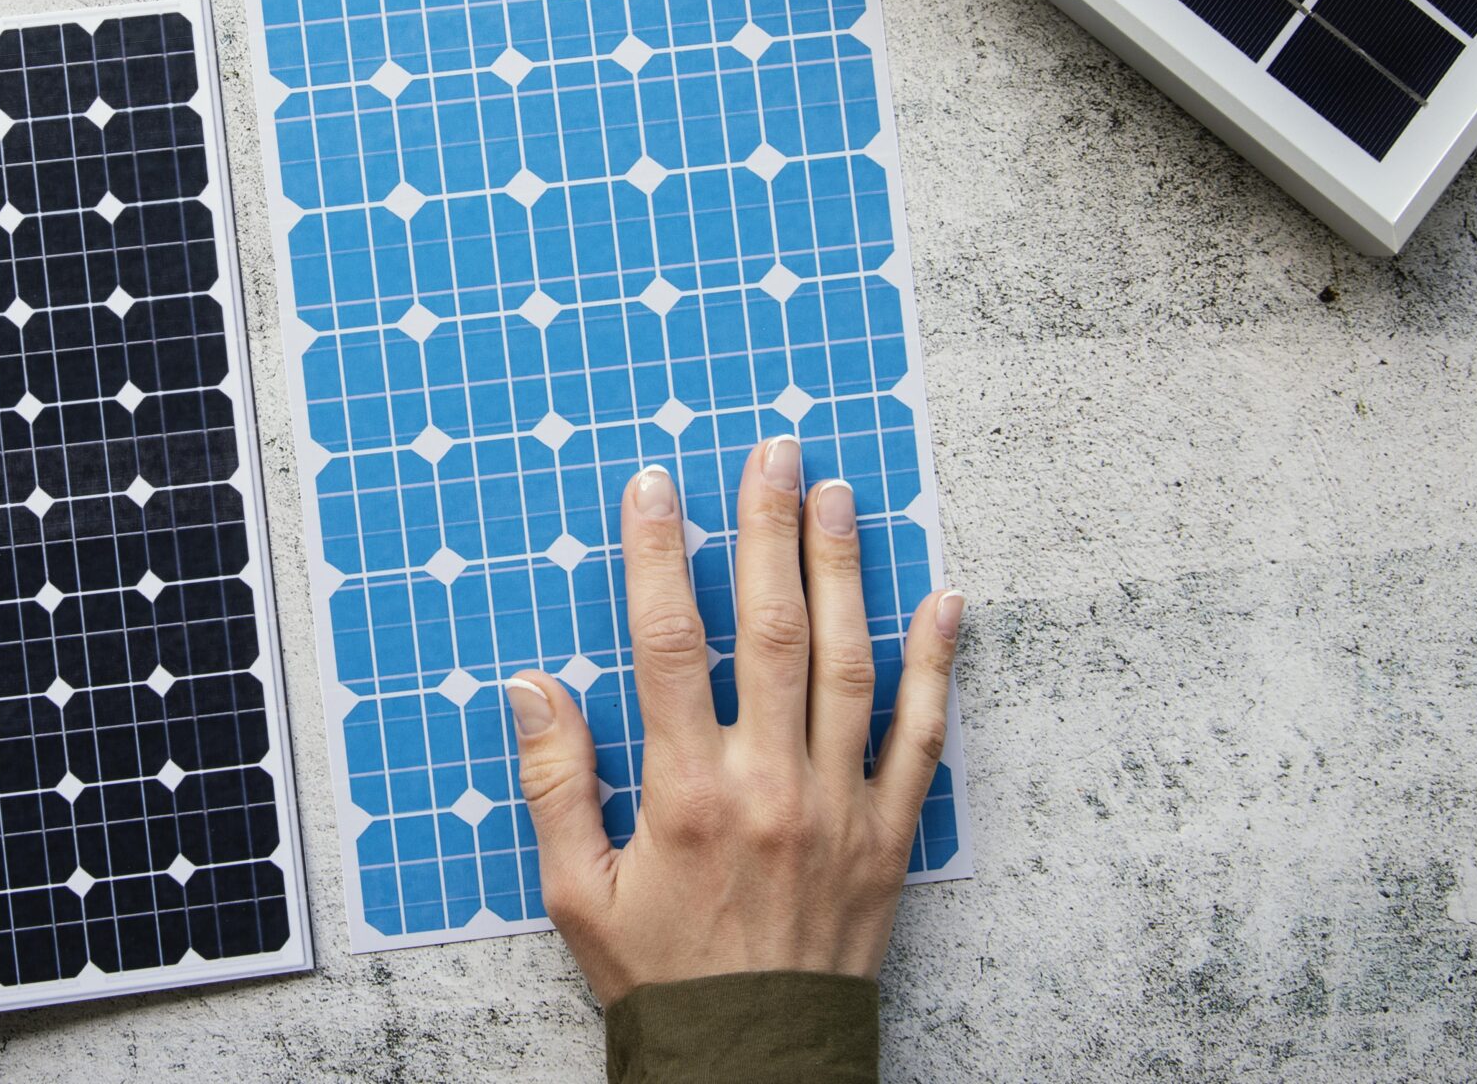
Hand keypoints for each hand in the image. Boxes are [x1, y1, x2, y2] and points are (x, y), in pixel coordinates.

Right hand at [508, 440, 961, 1002]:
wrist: (753, 1058)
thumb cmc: (659, 974)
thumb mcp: (575, 891)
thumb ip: (555, 783)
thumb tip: (532, 687)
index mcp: (685, 793)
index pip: (669, 644)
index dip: (662, 557)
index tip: (657, 488)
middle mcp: (768, 785)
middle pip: (771, 630)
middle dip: (770, 531)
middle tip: (775, 454)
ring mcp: (838, 805)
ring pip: (847, 663)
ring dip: (844, 570)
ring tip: (838, 497)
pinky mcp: (888, 834)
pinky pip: (921, 736)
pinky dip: (937, 664)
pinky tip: (944, 601)